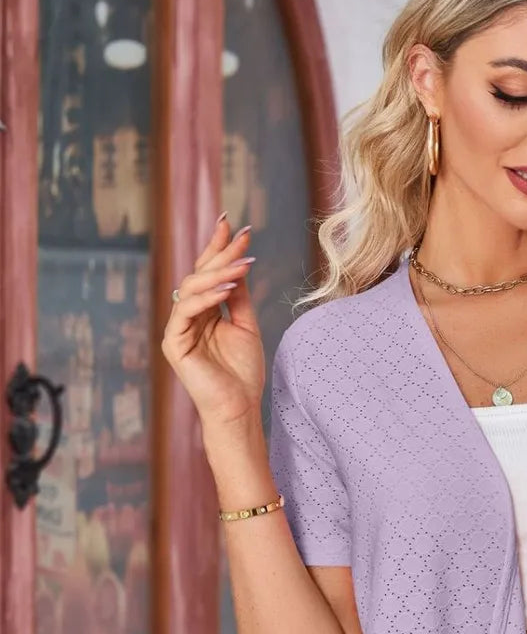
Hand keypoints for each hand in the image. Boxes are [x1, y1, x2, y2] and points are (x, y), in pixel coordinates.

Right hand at [160, 214, 264, 426]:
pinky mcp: (173, 343)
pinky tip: (227, 288)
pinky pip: (186, 311)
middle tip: (241, 235)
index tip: (236, 226)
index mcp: (203, 312)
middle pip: (198, 275)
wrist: (239, 407)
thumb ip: (238, 296)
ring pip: (191, 289)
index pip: (208, 273)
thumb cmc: (242, 372)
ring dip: (218, 272)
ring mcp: (178, 329)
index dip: (219, 248)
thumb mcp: (245, 325)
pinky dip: (206, 297)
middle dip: (220, 253)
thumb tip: (238, 263)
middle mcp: (187, 317)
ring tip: (242, 263)